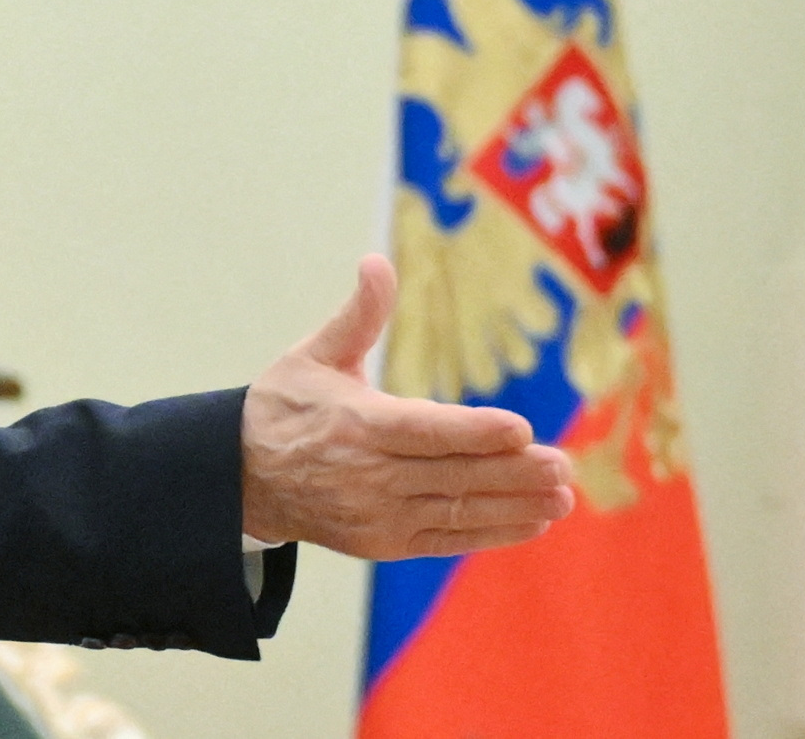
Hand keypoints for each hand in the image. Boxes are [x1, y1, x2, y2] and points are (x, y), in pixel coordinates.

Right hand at [240, 254, 575, 558]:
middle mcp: (368, 475)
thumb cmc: (285, 406)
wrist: (241, 477)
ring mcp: (377, 514)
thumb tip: (376, 261)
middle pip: (452, 475)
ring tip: (562, 498)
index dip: (474, 432)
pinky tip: (530, 522)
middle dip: (512, 473)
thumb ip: (358, 315)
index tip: (521, 430)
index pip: (424, 430)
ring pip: (456, 510)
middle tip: (563, 466)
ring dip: (514, 506)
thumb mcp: (314, 354)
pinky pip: (445, 539)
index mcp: (355, 423)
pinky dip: (489, 532)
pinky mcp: (382, 542)